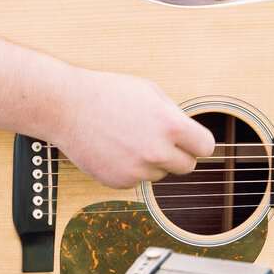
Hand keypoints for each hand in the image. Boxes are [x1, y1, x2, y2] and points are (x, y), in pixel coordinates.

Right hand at [47, 67, 215, 186]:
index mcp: (171, 126)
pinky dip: (129, 169)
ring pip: (160, 174)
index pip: (206, 148)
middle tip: (160, 140)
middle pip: (187, 166)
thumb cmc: (108, 93)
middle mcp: (158, 152)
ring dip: (151, 162)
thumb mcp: (150, 91)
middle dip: (179, 154)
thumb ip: (174, 114)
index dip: (199, 143)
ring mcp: (138, 170)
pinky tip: (114, 149)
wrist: (67, 107)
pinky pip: (136, 180)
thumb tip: (190, 134)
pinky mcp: (119, 182)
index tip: (192, 141)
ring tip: (129, 138)